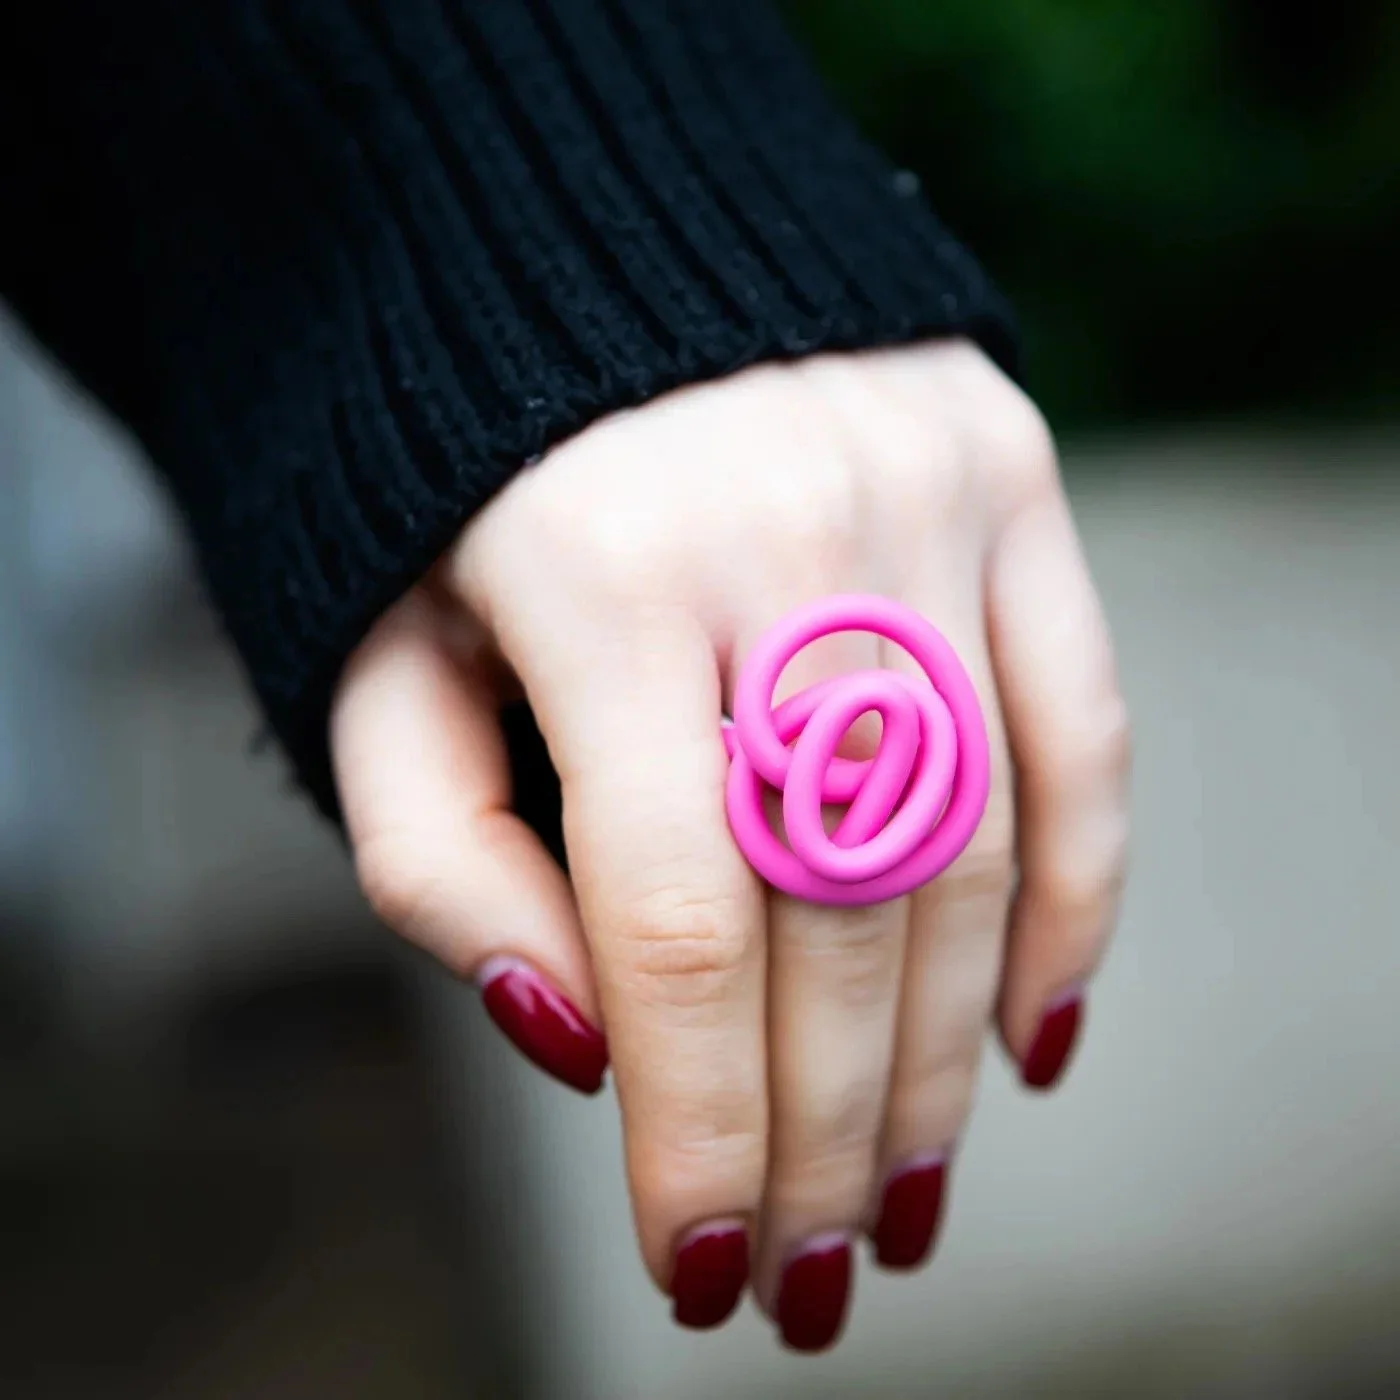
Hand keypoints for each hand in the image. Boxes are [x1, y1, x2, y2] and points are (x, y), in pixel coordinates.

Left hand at [329, 340, 1129, 1350]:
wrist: (566, 238)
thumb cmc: (458, 485)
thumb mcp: (385, 660)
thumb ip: (446, 860)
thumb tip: (582, 1043)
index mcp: (595, 571)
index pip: (679, 926)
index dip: (699, 1125)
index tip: (696, 1266)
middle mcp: (785, 529)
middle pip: (842, 911)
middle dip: (821, 1129)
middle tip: (808, 1276)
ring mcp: (924, 491)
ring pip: (973, 844)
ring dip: (943, 1057)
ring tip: (903, 1195)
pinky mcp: (1011, 471)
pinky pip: (1081, 727)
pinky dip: (1072, 901)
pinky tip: (1035, 1040)